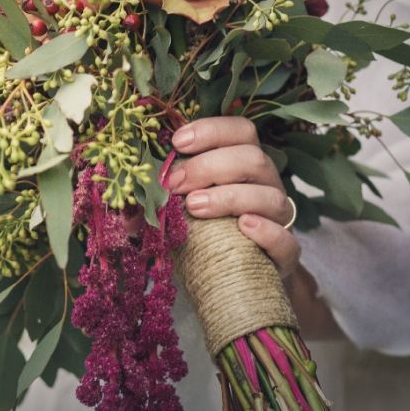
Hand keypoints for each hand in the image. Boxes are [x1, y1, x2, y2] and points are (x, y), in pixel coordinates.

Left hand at [168, 116, 299, 277]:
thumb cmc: (205, 234)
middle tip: (176, 184)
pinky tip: (243, 227)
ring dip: (229, 197)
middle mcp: (266, 185)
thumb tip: (122, 213)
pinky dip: (267, 231)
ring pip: (271, 196)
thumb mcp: (180, 211)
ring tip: (194, 206)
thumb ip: (157, 203)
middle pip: (253, 159)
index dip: (211, 131)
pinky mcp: (286, 255)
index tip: (177, 143)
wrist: (236, 279)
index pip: (241, 131)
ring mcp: (279, 219)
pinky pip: (287, 240)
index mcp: (244, 164)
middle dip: (210, 166)